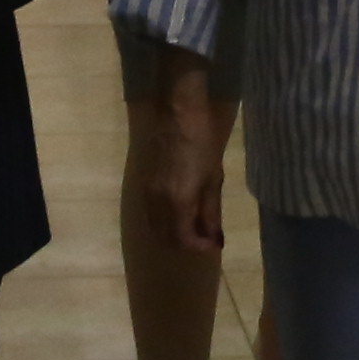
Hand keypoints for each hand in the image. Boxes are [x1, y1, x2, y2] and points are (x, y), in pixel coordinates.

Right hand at [146, 59, 229, 255]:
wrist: (180, 112)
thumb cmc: (204, 141)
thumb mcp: (213, 179)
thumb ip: (211, 212)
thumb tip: (214, 238)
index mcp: (177, 201)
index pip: (183, 239)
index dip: (199, 247)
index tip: (214, 244)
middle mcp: (157, 201)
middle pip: (165, 238)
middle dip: (185, 244)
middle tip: (205, 238)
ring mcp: (147, 192)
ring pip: (155, 227)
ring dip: (173, 234)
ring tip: (194, 227)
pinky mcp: (143, 183)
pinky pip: (150, 214)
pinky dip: (164, 222)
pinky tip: (180, 213)